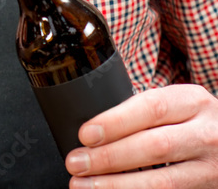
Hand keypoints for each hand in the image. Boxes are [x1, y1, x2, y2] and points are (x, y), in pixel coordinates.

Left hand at [66, 84, 217, 186]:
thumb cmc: (195, 120)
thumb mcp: (179, 104)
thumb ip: (147, 111)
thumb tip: (95, 128)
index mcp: (192, 101)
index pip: (151, 107)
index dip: (115, 122)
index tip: (85, 134)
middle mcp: (205, 134)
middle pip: (154, 146)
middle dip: (110, 157)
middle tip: (77, 163)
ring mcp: (209, 167)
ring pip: (162, 182)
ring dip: (118, 185)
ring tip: (86, 186)